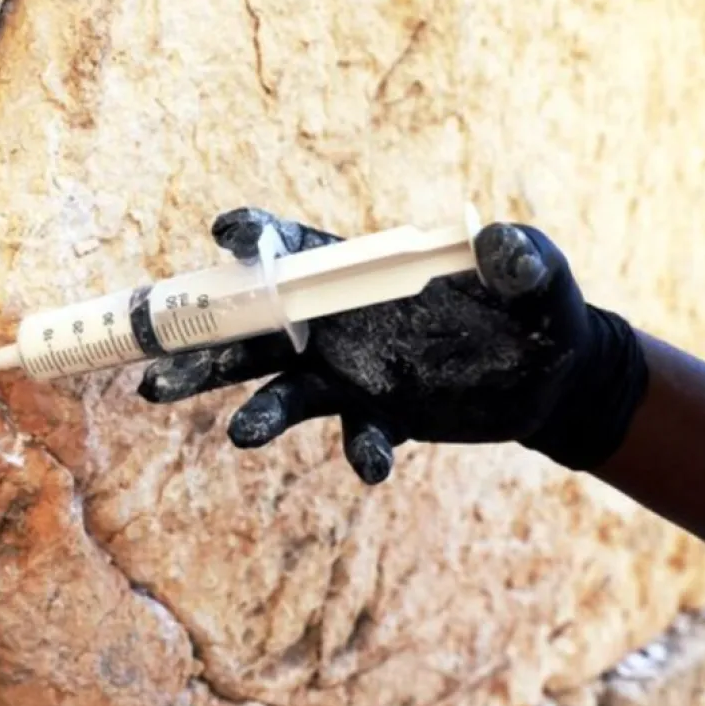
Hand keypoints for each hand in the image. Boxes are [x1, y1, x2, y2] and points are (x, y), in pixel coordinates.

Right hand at [137, 208, 646, 483]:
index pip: (289, 247)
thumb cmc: (536, 303)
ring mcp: (349, 374)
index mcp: (355, 269)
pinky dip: (359, 450)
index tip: (229, 242)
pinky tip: (372, 466)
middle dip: (201, 349)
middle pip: (250, 331)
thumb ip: (519, 254)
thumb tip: (504, 249)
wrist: (551, 377)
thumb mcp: (537, 271)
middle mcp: (334, 322)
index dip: (254, 238)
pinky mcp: (376, 416)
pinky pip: (353, 436)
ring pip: (279, 391)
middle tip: (153, 375)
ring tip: (239, 435)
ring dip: (254, 412)